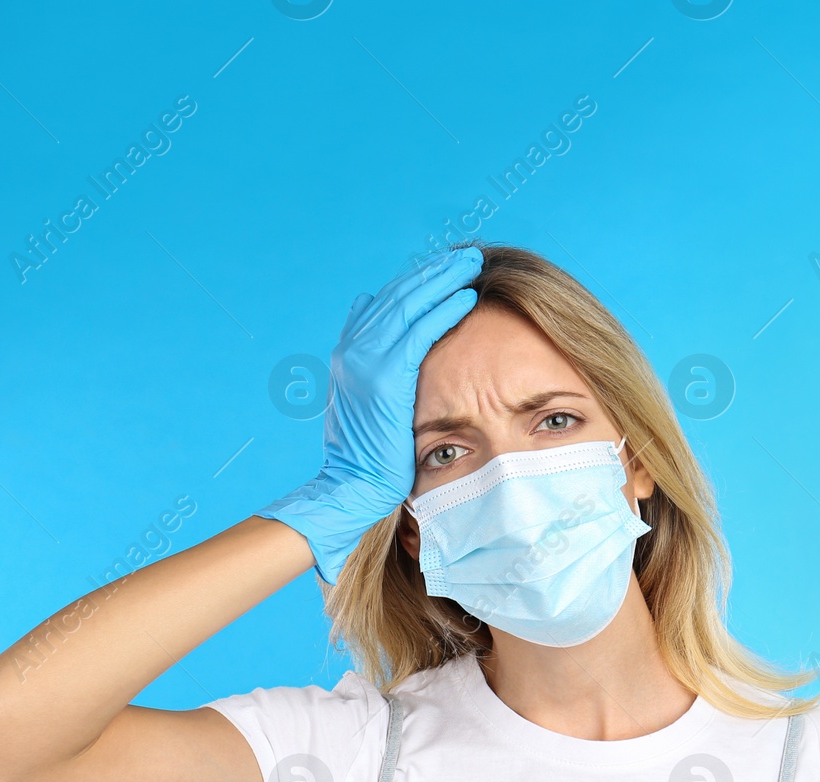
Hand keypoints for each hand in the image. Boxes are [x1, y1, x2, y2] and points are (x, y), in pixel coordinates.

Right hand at [259, 247, 483, 583]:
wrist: (351, 486)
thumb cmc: (368, 454)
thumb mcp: (366, 403)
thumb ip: (371, 364)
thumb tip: (373, 320)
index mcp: (349, 352)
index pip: (387, 303)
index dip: (417, 282)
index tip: (445, 269)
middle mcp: (352, 350)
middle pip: (398, 296)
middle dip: (433, 272)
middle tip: (465, 257)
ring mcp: (364, 361)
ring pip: (408, 307)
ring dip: (442, 281)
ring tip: (470, 265)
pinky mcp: (384, 378)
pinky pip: (419, 334)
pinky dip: (442, 312)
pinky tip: (465, 298)